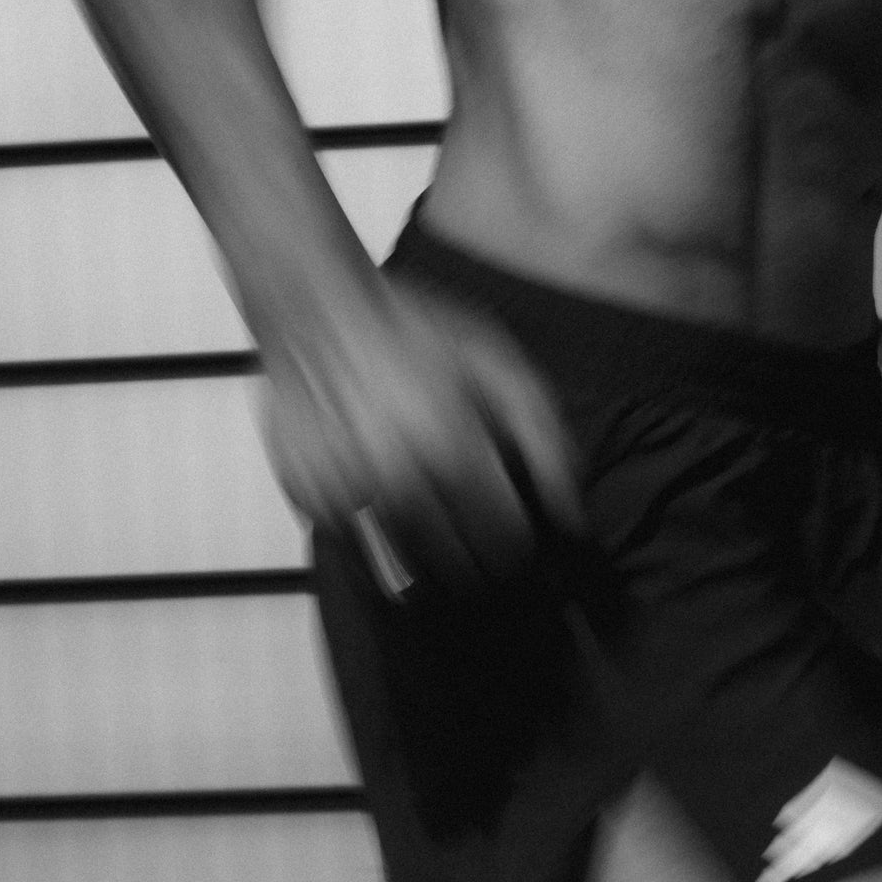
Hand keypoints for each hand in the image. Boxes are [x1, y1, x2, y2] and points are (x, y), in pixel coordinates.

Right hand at [262, 279, 583, 595]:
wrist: (315, 311)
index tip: (514, 530)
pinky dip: (377, 533)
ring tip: (429, 506)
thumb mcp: (494, 360)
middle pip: (460, 568)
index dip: (518, 542)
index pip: (505, 544)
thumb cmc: (407, 330)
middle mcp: (400, 484)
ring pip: (408, 570)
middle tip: (472, 520)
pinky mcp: (312, 502)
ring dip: (428, 554)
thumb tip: (568, 510)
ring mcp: (351, 499)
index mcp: (453, 449)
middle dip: (475, 552)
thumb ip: (543, 435)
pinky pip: (360, 546)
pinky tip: (381, 491)